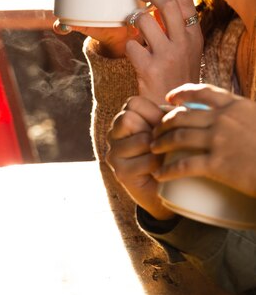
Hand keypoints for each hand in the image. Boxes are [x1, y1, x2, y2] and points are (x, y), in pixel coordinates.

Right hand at [106, 96, 175, 219]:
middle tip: (162, 143)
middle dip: (153, 129)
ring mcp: (114, 155)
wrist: (169, 191)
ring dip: (159, 148)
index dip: (153, 112)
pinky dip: (160, 165)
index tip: (163, 125)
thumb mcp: (169, 130)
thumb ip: (168, 116)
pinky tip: (162, 170)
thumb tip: (182, 103)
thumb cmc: (171, 154)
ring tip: (164, 157)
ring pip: (141, 140)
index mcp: (122, 121)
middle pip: (128, 118)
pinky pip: (147, 161)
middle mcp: (112, 136)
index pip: (132, 103)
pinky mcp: (121, 173)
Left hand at [125, 0, 202, 103]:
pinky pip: (130, 46)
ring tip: (134, 25)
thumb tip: (157, 3)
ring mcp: (168, 55)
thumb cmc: (173, 77)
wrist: (170, 111)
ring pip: (145, 21)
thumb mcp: (184, 51)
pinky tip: (133, 54)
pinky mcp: (150, 68)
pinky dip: (128, 46)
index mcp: (194, 36)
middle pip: (166, 4)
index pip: (183, 0)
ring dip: (134, 19)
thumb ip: (175, 29)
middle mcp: (184, 43)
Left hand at [151, 84, 255, 197]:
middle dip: (163, 122)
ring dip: (160, 143)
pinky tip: (159, 175)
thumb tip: (235, 117)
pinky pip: (183, 165)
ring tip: (153, 149)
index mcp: (237, 107)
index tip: (169, 99)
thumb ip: (244, 117)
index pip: (203, 92)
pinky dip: (167, 170)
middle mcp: (225, 120)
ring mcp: (220, 141)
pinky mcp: (218, 164)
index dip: (182, 93)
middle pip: (182, 115)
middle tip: (155, 130)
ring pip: (177, 137)